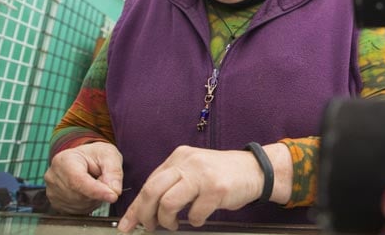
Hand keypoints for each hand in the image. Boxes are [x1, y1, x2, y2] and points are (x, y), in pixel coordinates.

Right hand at [44, 142, 122, 214]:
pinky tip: (89, 192)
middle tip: (105, 180)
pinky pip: (77, 211)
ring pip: (80, 205)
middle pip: (80, 195)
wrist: (84, 159)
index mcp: (64, 160)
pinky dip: (88, 204)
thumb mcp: (110, 155)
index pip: (78, 181)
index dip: (96, 191)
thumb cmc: (96, 155)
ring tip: (96, 184)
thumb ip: (114, 171)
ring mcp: (52, 191)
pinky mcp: (55, 203)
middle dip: (99, 192)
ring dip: (95, 199)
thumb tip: (115, 190)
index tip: (113, 196)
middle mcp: (53, 177)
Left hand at [117, 144, 290, 232]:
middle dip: (145, 215)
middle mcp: (188, 162)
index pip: (149, 183)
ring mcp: (202, 174)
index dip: (136, 207)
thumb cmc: (223, 175)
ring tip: (174, 224)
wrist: (256, 170)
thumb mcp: (194, 171)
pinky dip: (195, 221)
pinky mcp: (216, 188)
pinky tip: (200, 218)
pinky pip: (195, 213)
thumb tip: (145, 208)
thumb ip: (173, 183)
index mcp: (179, 157)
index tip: (128, 225)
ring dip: (168, 220)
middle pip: (152, 191)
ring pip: (168, 202)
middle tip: (149, 227)